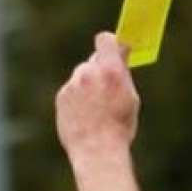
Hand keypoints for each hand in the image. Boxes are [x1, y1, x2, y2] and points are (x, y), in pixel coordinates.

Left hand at [56, 32, 139, 161]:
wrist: (97, 150)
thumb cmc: (119, 127)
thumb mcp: (130, 98)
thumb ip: (123, 75)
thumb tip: (121, 58)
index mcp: (111, 71)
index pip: (105, 40)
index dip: (110, 44)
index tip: (115, 50)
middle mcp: (89, 73)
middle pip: (94, 60)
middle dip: (101, 69)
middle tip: (107, 84)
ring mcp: (72, 85)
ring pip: (82, 76)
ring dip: (88, 85)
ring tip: (96, 108)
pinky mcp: (61, 96)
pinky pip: (72, 90)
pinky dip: (78, 98)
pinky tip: (85, 115)